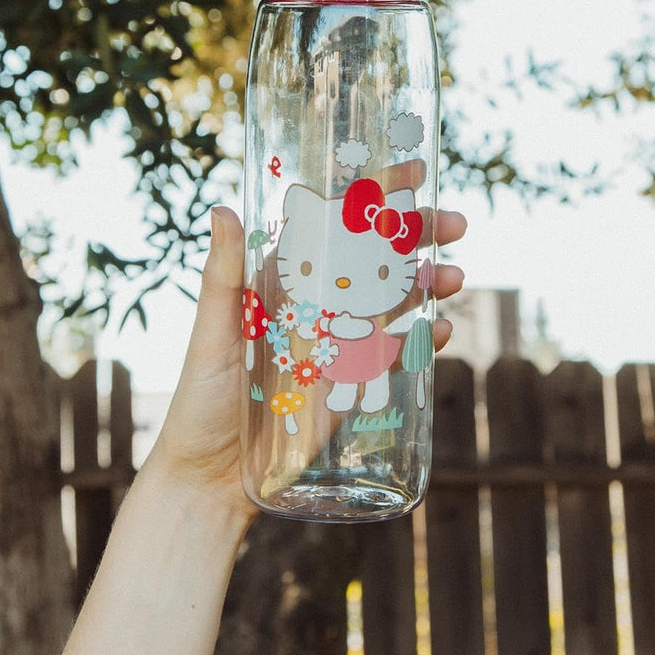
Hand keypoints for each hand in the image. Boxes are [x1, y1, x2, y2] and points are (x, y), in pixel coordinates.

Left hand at [145, 203, 467, 520]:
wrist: (212, 481)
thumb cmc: (200, 400)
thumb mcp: (212, 332)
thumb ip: (222, 276)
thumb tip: (223, 207)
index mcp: (283, 282)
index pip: (334, 226)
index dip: (375, 197)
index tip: (413, 173)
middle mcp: (315, 307)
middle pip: (375, 259)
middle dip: (418, 237)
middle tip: (453, 223)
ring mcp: (338, 346)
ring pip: (394, 303)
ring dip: (429, 285)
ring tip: (454, 278)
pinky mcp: (352, 387)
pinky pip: (396, 355)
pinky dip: (424, 341)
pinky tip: (443, 332)